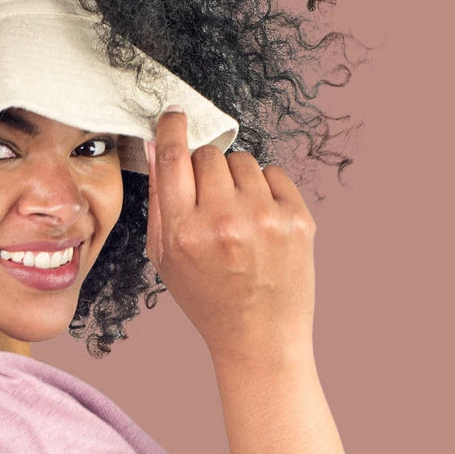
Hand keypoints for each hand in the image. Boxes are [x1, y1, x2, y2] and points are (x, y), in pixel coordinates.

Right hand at [144, 109, 316, 362]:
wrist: (260, 337)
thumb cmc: (208, 299)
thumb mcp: (166, 258)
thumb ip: (159, 201)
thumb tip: (156, 145)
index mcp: (184, 232)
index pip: (174, 157)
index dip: (173, 128)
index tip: (176, 115)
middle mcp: (224, 221)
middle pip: (209, 155)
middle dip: (206, 168)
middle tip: (210, 199)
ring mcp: (264, 218)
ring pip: (243, 160)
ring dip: (236, 179)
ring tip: (237, 216)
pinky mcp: (298, 219)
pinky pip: (275, 173)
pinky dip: (265, 189)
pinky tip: (260, 221)